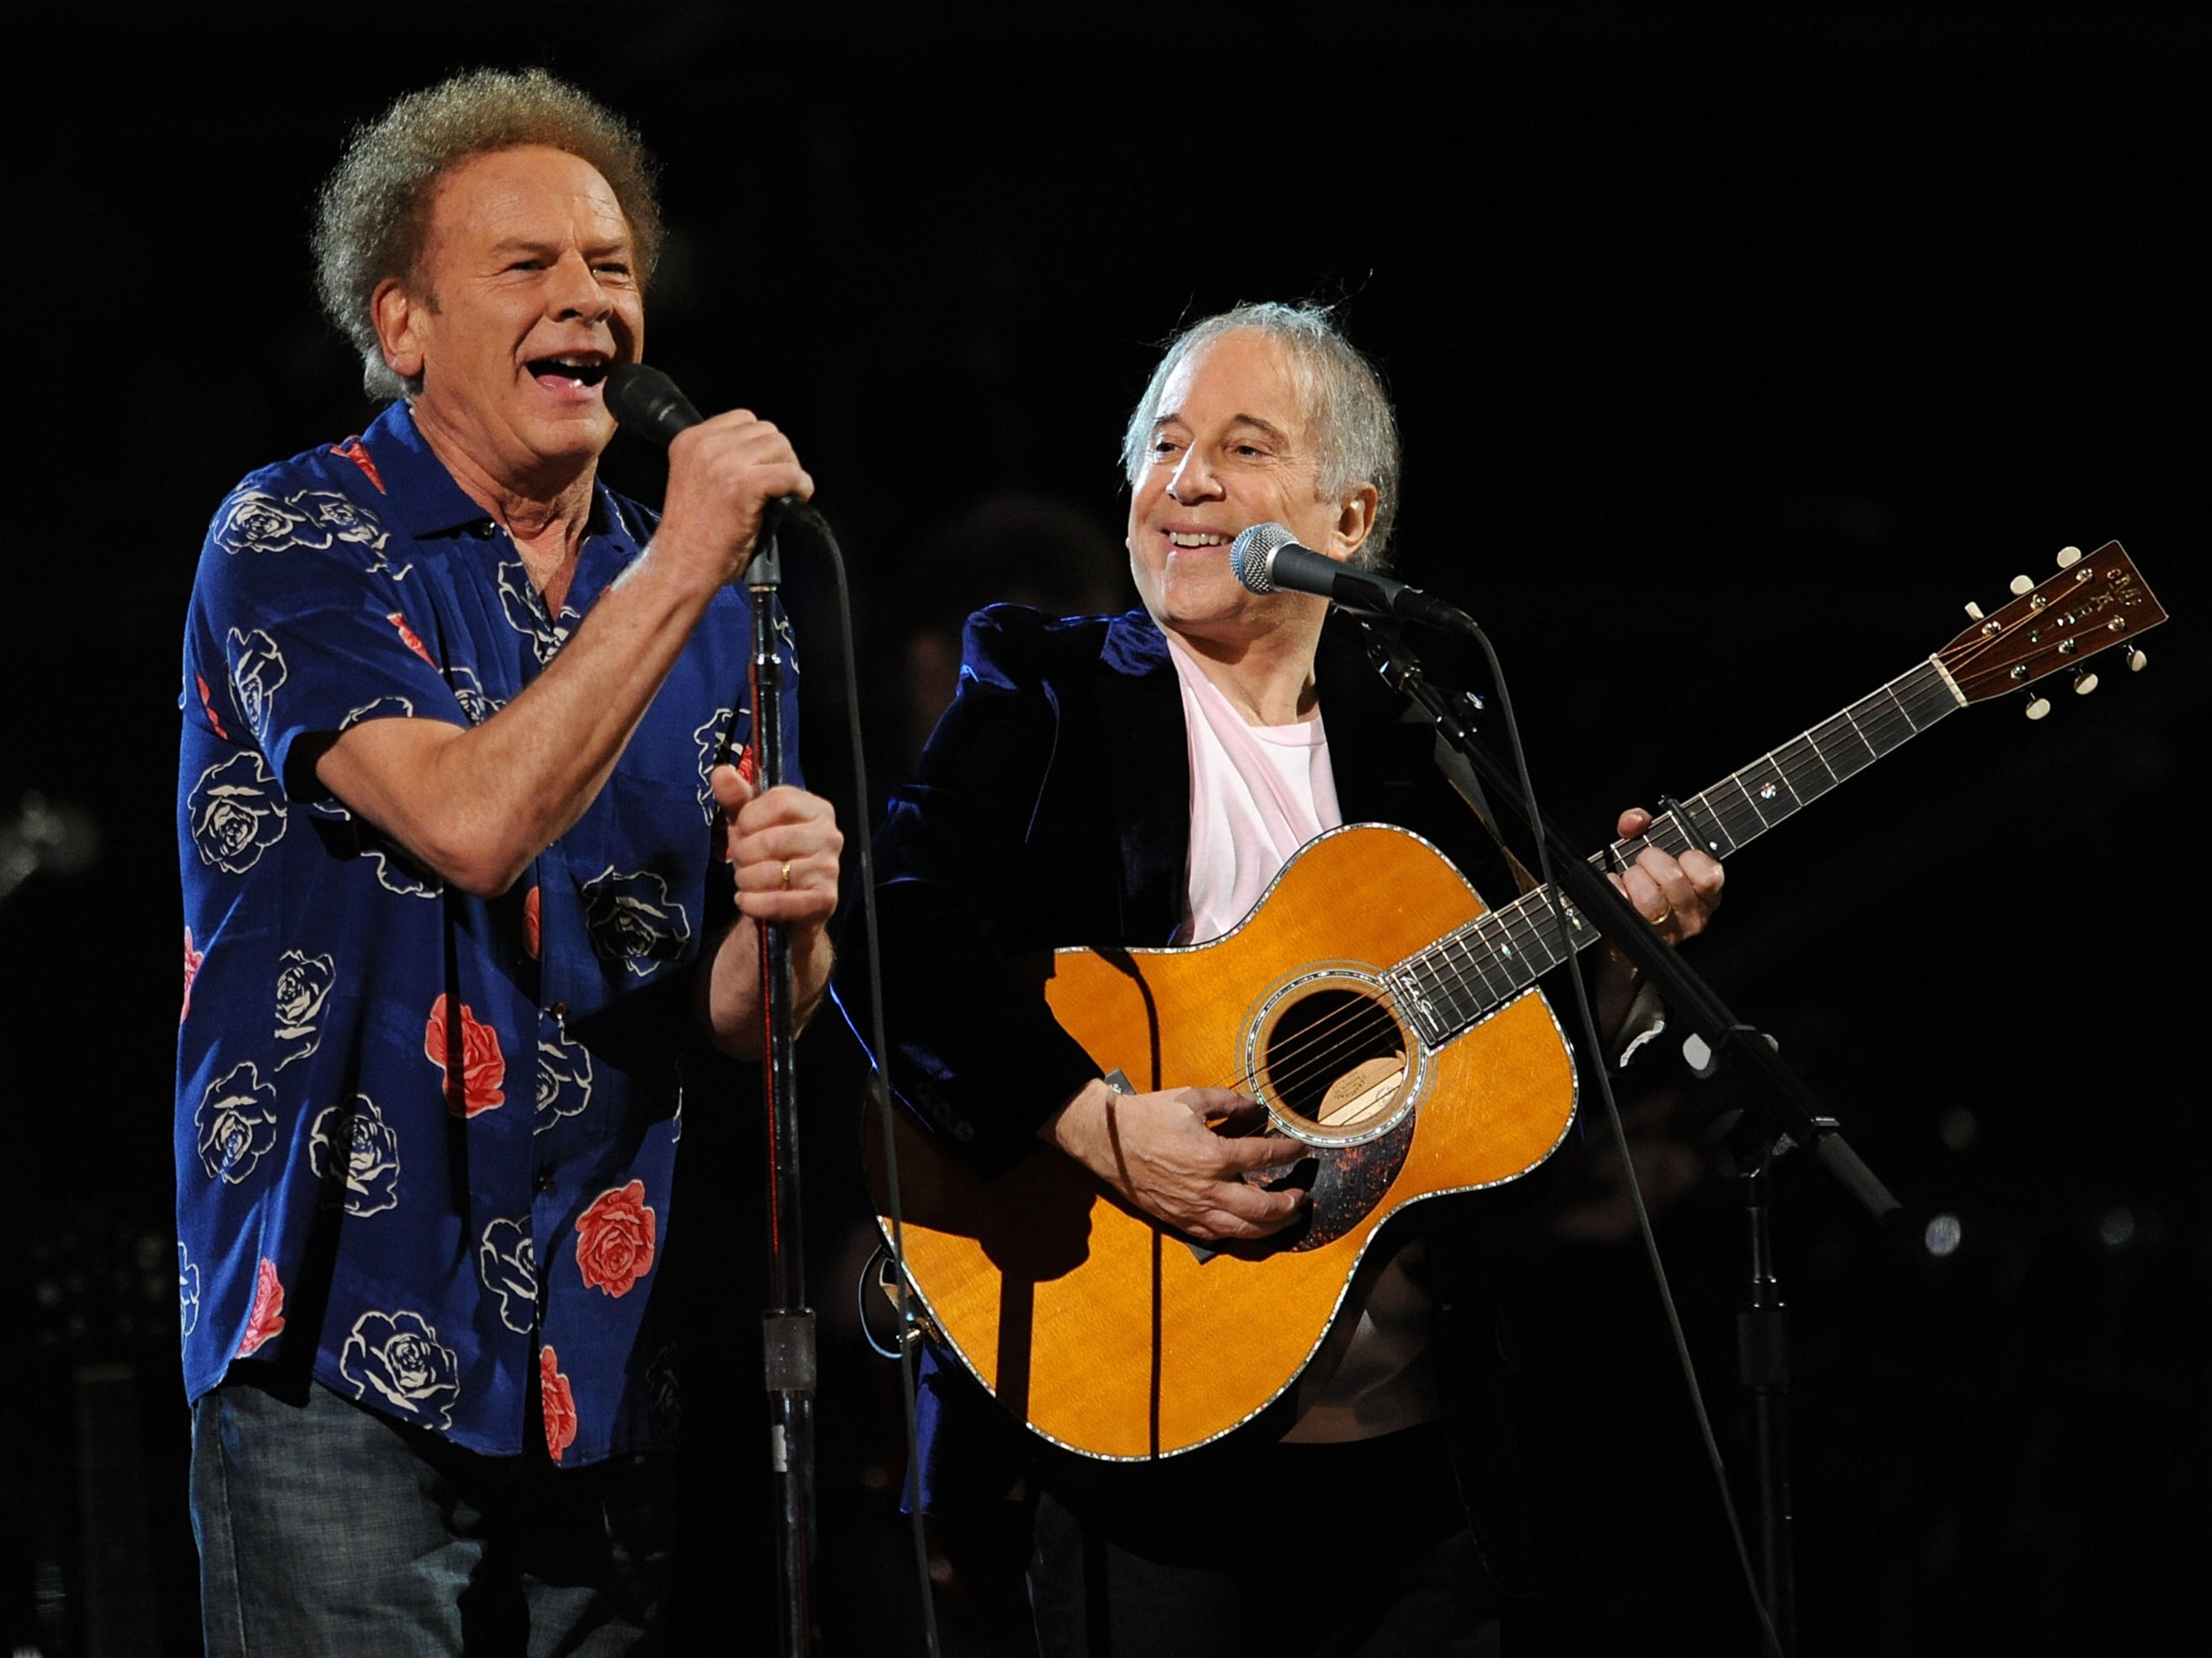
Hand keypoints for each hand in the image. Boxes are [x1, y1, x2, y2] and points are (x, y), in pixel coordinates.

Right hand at [655, 410, 813, 586]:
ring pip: (780, 445)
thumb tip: (766, 456)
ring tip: (782, 492)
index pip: (742, 419)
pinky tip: (794, 499)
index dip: (760, 444)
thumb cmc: (693, 533)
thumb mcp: (699, 479)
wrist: (682, 563)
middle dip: (777, 456)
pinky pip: (790, 473)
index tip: (763, 466)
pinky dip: (800, 486)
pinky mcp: (743, 484)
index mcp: (690, 440)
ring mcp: (724, 462)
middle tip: (777, 483)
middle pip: (766, 430)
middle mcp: (705, 445)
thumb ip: (724, 458)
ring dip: (788, 469)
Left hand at [711, 764, 840, 927]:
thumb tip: (721, 772)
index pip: (778, 802)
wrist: (786, 904)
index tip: (743, 831)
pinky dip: (753, 903)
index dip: (750, 818)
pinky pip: (778, 902)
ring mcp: (830, 869)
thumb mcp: (749, 823)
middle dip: (744, 854)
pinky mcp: (824, 900)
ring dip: (746, 881)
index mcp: (816, 809)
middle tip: (743, 862)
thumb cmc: (769, 856)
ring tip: (747, 882)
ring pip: (771, 873)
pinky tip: (747, 901)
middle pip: (771, 840)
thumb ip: (735, 797)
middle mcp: (830, 836)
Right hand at [1043, 1079, 1307, 1241]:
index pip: (1265, 1157)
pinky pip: (1217, 1234)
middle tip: (1301, 1196)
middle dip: (1289, 1203)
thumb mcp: (1191, 1098)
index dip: (1289, 1151)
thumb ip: (1229, 1102)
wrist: (1108, 1141)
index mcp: (1213, 1155)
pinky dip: (1239, 1232)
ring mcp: (1193, 1209)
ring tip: (1285, 1217)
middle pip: (1263, 1207)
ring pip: (1244, 1229)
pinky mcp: (1179, 1220)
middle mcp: (1208, 1189)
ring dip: (1271, 1226)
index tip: (1301, 1148)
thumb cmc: (1147, 1117)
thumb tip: (1255, 1107)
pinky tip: (1248, 1226)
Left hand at [1607, 806, 1723, 944]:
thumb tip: (1635, 820)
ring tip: (1630, 883)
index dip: (1688, 858)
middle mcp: (1692, 917)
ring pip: (1649, 896)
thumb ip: (1639, 826)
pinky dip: (1614, 889)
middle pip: (1673, 877)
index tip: (1676, 858)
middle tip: (1643, 869)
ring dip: (1632, 880)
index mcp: (1705, 896)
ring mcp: (1667, 932)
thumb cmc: (1642, 891)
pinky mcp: (1639, 939)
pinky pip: (1624, 905)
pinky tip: (1615, 889)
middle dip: (1649, 862)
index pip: (1709, 873)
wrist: (1621, 942)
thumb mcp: (1649, 854)